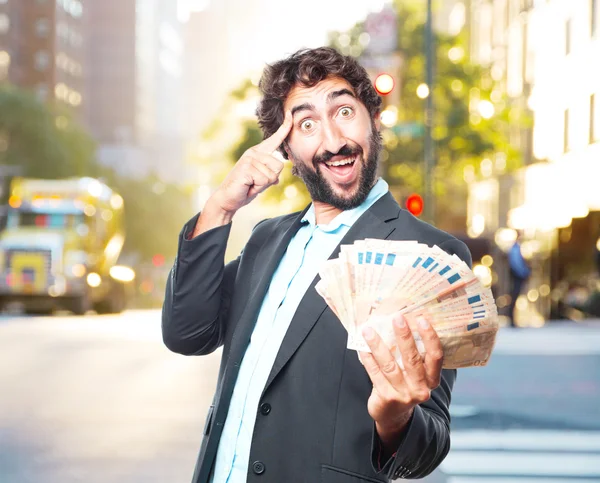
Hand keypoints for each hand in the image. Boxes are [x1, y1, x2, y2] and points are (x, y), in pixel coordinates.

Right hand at [212, 111, 292, 214]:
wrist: (228, 199)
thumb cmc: (244, 189)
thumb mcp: (261, 181)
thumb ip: (270, 175)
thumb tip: (276, 178)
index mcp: (258, 153)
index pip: (275, 139)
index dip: (284, 128)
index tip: (291, 115)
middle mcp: (254, 152)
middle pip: (279, 165)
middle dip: (271, 179)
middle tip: (255, 182)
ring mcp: (250, 158)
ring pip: (273, 174)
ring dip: (263, 184)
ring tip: (251, 184)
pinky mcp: (247, 167)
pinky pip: (265, 179)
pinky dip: (258, 187)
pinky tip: (247, 185)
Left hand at [359, 314, 442, 444]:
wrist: (393, 414)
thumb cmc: (404, 384)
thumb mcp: (414, 372)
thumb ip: (412, 353)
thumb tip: (400, 322)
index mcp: (431, 379)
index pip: (435, 356)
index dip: (430, 337)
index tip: (421, 319)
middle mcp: (421, 388)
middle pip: (412, 359)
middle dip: (404, 336)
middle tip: (397, 317)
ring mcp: (404, 395)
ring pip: (390, 365)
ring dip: (378, 345)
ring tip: (368, 330)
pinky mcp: (387, 398)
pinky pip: (375, 374)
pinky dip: (368, 358)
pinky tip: (362, 347)